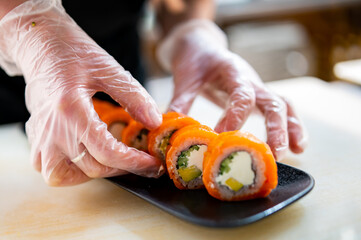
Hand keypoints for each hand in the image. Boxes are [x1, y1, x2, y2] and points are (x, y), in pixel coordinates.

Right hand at [0, 0, 162, 185]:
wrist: (41, 44)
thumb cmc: (74, 52)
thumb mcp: (110, 69)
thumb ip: (134, 97)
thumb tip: (155, 122)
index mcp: (71, 110)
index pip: (106, 152)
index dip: (134, 163)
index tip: (152, 164)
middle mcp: (51, 129)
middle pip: (90, 167)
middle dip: (123, 169)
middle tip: (143, 162)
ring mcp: (39, 135)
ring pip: (60, 176)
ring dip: (92, 173)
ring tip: (113, 161)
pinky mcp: (35, 136)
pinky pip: (47, 167)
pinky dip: (69, 170)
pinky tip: (87, 155)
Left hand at [157, 19, 306, 159]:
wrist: (201, 46)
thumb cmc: (195, 60)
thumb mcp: (185, 78)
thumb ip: (180, 102)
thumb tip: (171, 130)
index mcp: (232, 70)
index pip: (241, 94)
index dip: (235, 116)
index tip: (222, 136)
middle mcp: (250, 79)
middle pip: (273, 101)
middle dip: (276, 128)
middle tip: (274, 154)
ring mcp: (257, 87)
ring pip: (283, 105)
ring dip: (291, 128)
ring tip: (295, 153)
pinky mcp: (258, 96)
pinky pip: (281, 109)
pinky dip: (292, 126)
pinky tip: (298, 147)